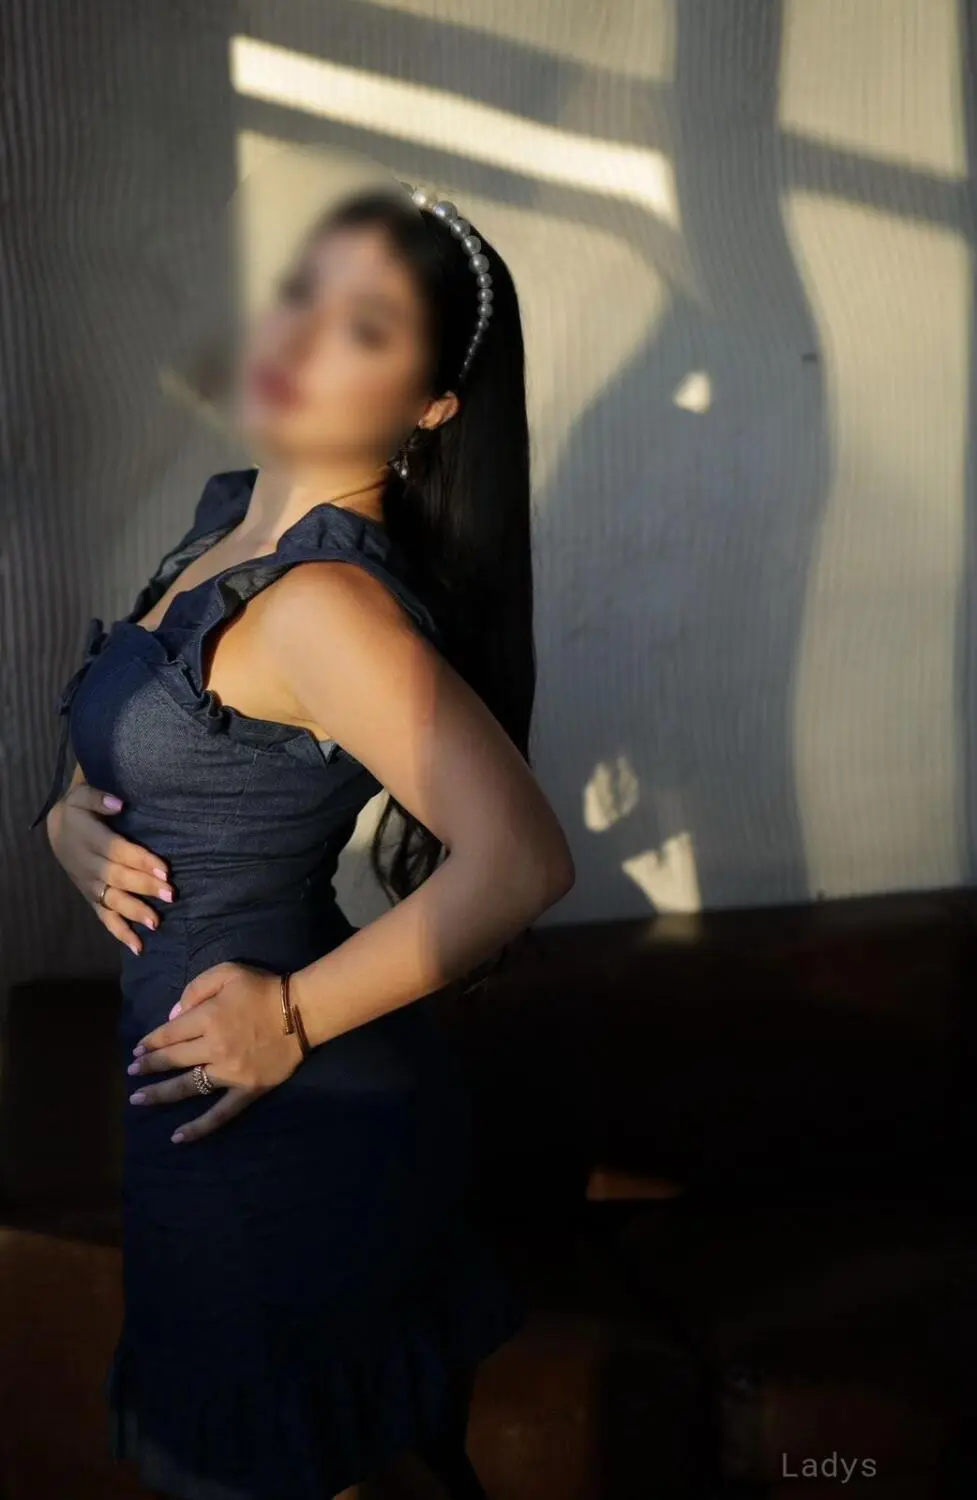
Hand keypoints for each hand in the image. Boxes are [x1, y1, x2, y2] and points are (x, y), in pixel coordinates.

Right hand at [46, 782, 174, 953]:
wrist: (57, 830)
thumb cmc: (79, 810)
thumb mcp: (82, 795)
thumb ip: (99, 798)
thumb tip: (119, 805)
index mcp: (89, 839)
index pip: (117, 851)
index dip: (140, 860)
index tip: (164, 868)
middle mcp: (88, 865)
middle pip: (118, 878)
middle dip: (145, 887)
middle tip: (170, 894)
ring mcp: (89, 885)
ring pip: (112, 901)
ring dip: (134, 912)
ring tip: (156, 922)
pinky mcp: (91, 898)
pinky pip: (104, 918)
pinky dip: (120, 933)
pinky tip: (139, 947)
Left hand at [126, 963, 303, 1142]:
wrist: (303, 1011)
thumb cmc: (263, 988)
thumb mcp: (228, 972)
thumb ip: (196, 989)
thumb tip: (173, 1017)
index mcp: (208, 1017)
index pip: (169, 1033)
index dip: (150, 1042)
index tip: (137, 1049)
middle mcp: (214, 1047)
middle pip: (173, 1059)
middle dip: (148, 1065)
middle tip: (131, 1071)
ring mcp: (230, 1073)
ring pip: (187, 1086)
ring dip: (160, 1093)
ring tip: (138, 1099)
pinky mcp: (247, 1090)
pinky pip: (220, 1113)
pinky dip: (199, 1127)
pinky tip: (177, 1137)